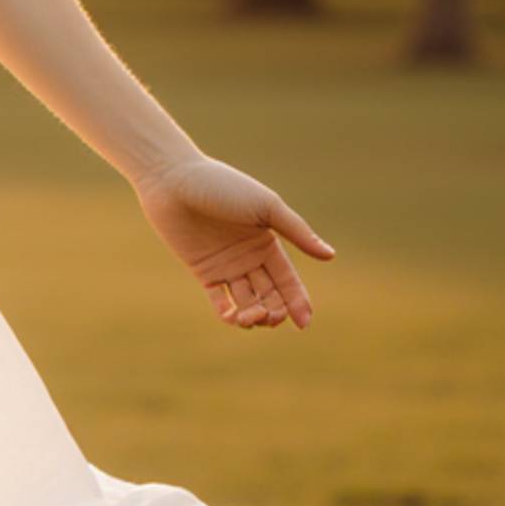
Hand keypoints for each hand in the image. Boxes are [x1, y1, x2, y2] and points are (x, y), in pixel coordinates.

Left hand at [132, 152, 335, 331]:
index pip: (288, 280)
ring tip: (252, 317)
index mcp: (268, 242)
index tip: (304, 323)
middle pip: (269, 294)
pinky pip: (218, 299)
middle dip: (274, 311)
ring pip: (246, 301)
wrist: (175, 182)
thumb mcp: (266, 207)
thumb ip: (297, 232)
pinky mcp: (203, 271)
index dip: (297, 302)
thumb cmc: (223, 187)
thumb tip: (330, 256)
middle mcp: (249, 257)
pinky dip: (227, 313)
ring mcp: (226, 266)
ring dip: (253, 314)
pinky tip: (233, 317)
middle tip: (272, 316)